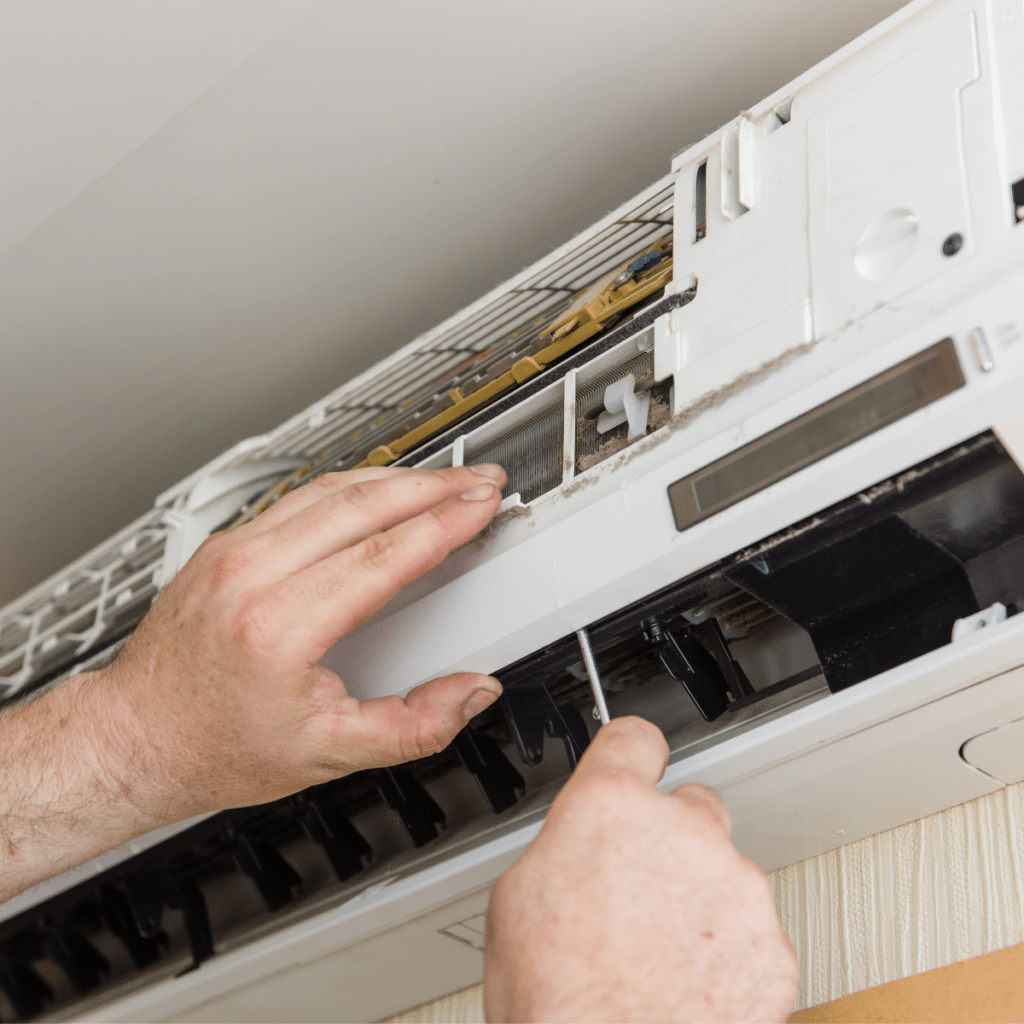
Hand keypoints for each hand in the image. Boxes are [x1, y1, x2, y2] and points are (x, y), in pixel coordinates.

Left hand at [0, 464, 505, 900]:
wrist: (135, 737)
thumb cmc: (213, 746)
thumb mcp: (326, 754)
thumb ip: (412, 727)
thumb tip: (469, 694)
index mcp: (277, 626)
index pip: (382, 554)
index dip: (443, 523)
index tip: (480, 506)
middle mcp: (249, 575)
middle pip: (361, 504)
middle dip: (433, 485)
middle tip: (477, 480)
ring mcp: (231, 552)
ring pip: (330, 490)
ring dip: (396, 478)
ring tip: (442, 479)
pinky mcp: (224, 545)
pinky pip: (301, 498)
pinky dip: (353, 487)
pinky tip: (381, 491)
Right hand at [484, 717, 796, 1022]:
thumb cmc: (557, 1000)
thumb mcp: (517, 897)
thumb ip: (567, 843)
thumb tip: (581, 843)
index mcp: (611, 807)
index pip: (634, 738)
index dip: (630, 753)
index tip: (636, 762)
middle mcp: (683, 832)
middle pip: (692, 806)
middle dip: (670, 840)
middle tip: (639, 893)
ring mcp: (736, 887)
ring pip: (725, 872)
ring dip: (701, 899)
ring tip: (658, 955)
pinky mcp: (772, 946)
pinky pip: (753, 930)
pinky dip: (729, 952)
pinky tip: (688, 984)